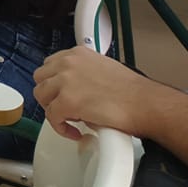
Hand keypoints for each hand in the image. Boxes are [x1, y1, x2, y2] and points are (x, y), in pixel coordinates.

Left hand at [33, 47, 155, 139]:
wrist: (147, 104)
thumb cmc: (133, 93)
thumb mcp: (102, 69)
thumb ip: (84, 74)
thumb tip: (77, 90)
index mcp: (77, 53)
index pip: (51, 65)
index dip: (55, 83)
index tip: (62, 94)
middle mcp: (68, 63)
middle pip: (41, 78)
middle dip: (50, 94)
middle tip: (63, 108)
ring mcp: (66, 81)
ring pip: (41, 95)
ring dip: (53, 109)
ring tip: (69, 119)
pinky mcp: (68, 101)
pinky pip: (51, 116)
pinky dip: (60, 127)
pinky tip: (75, 132)